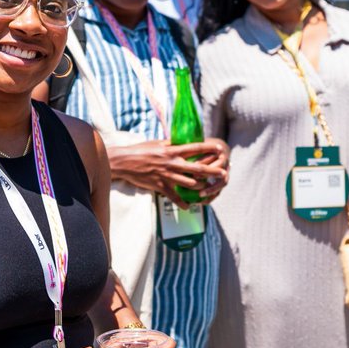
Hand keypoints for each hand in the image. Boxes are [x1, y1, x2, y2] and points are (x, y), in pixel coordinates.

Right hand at [108, 140, 228, 203]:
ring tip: (207, 189)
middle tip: (224, 173)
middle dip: (212, 171)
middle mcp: (172, 162)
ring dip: (200, 188)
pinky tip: (188, 207)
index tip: (220, 148)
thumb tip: (183, 140)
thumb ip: (172, 144)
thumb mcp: (158, 143)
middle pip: (197, 168)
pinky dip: (182, 203)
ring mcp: (167, 175)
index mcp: (172, 150)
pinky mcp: (160, 186)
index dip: (209, 148)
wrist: (125, 161)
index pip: (195, 148)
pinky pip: (174, 197)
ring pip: (189, 183)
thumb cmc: (141, 150)